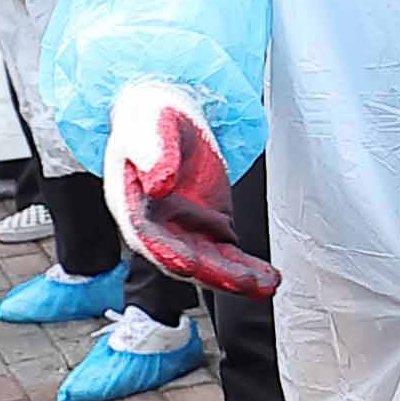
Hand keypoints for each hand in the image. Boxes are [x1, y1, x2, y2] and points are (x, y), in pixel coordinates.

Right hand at [107, 82, 275, 296]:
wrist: (167, 115)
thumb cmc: (149, 120)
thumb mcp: (148, 129)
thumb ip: (153, 154)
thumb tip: (159, 184)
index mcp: (131, 206)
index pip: (148, 237)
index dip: (169, 252)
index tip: (189, 264)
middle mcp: (157, 228)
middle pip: (183, 259)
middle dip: (213, 275)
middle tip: (242, 282)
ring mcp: (184, 231)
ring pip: (210, 264)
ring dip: (237, 278)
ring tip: (265, 285)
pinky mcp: (210, 228)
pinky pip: (229, 255)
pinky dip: (248, 268)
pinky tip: (267, 278)